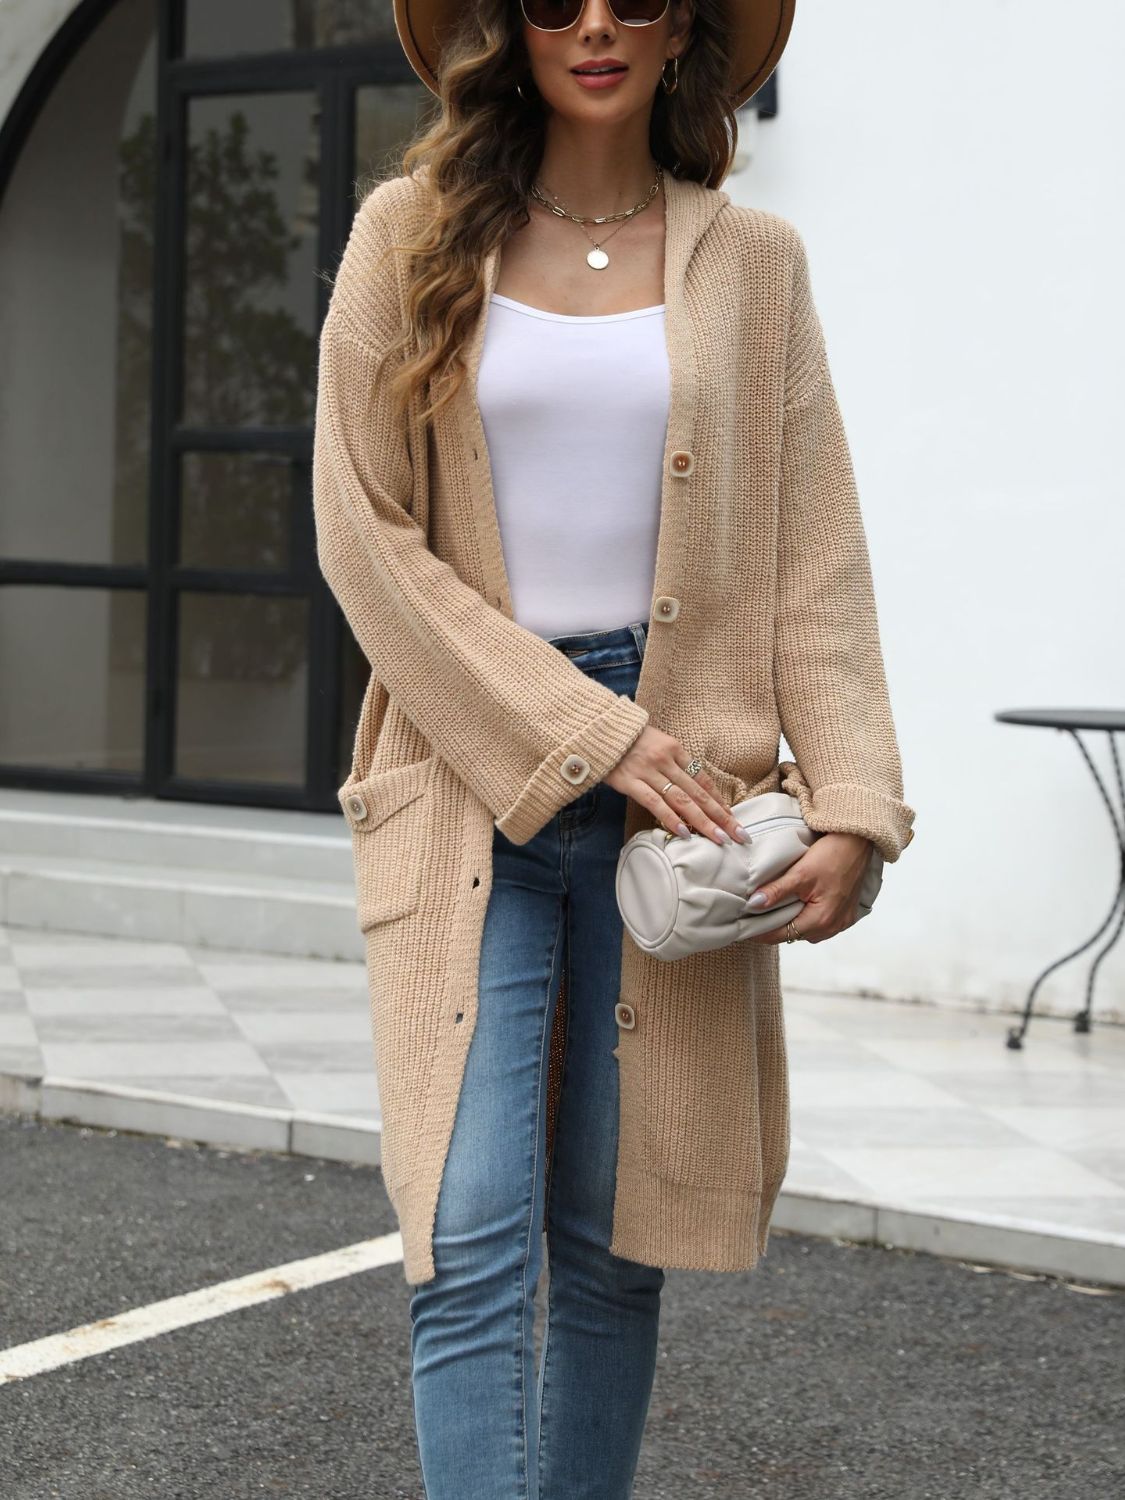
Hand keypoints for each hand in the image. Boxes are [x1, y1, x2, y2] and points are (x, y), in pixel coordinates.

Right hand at [604, 726, 746, 846]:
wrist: (596, 728)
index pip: (702, 779)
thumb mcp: (655, 743)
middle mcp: (665, 760)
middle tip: (739, 835)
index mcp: (675, 748)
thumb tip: (689, 788)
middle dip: (720, 816)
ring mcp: (648, 771)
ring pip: (682, 801)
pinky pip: (654, 803)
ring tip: (719, 839)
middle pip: (698, 793)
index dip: (718, 800)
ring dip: (702, 822)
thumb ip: (671, 763)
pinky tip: (685, 833)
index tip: (732, 818)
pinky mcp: (630, 782)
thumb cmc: (626, 739)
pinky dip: (671, 819)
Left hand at [745, 831, 873, 943]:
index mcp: (821, 920)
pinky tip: (799, 905)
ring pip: (808, 930)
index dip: (760, 931)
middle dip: (775, 927)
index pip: (781, 934)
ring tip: (774, 910)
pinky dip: (808, 917)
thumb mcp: (800, 873)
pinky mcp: (847, 913)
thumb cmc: (833, 855)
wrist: (859, 842)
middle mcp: (833, 926)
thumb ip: (777, 891)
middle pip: (795, 934)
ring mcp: (842, 921)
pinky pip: (822, 923)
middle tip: (755, 916)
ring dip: (793, 922)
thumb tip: (753, 905)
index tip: (743, 927)